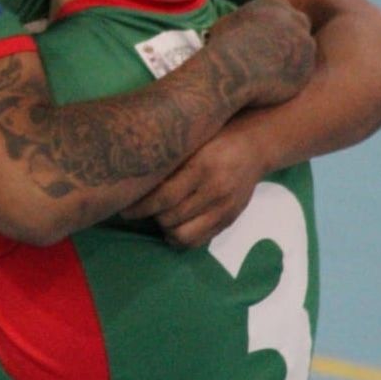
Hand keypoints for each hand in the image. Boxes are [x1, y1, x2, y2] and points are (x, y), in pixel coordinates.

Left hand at [122, 127, 265, 246]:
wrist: (256, 146)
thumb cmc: (216, 138)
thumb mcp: (192, 142)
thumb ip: (169, 160)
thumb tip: (133, 180)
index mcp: (203, 167)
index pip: (165, 197)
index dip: (141, 208)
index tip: (124, 209)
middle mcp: (216, 191)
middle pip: (171, 218)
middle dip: (151, 217)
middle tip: (139, 210)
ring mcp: (225, 209)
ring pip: (184, 236)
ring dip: (165, 229)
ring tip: (158, 217)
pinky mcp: (229, 220)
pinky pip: (199, 241)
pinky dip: (181, 238)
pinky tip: (172, 227)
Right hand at [205, 0, 314, 107]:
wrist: (233, 71)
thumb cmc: (224, 46)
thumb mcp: (228, 23)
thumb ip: (244, 20)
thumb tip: (240, 26)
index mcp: (275, 2)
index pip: (281, 7)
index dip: (272, 22)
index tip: (262, 34)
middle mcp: (296, 19)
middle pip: (298, 24)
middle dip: (288, 36)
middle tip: (271, 51)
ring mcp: (305, 43)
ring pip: (303, 49)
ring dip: (291, 56)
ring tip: (268, 70)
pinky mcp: (307, 67)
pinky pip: (302, 71)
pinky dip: (291, 76)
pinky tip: (272, 82)